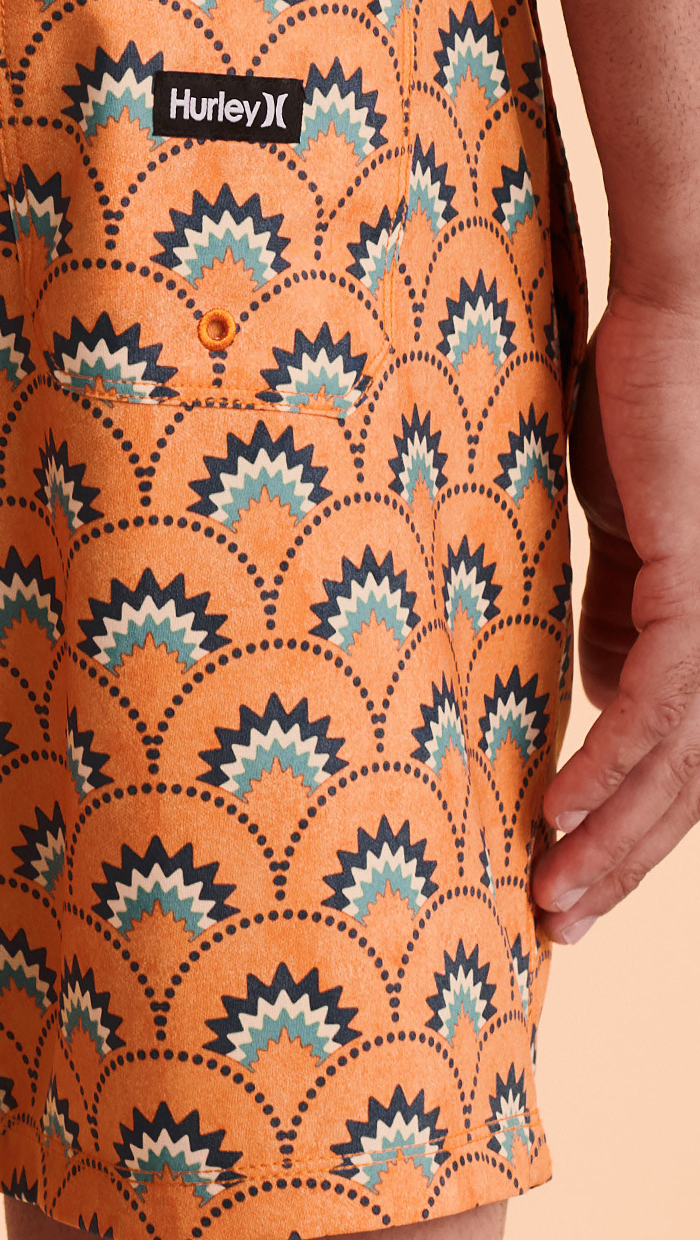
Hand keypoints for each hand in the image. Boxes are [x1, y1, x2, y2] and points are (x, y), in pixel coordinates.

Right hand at [533, 290, 699, 941]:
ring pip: (683, 762)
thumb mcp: (627, 534)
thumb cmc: (650, 407)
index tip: (570, 880)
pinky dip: (610, 762)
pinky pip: (664, 701)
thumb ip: (617, 613)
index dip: (633, 829)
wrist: (680, 317)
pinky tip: (561, 805)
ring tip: (554, 895)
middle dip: (623, 861)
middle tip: (558, 922)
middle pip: (693, 782)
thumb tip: (599, 693)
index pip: (686, 758)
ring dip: (612, 838)